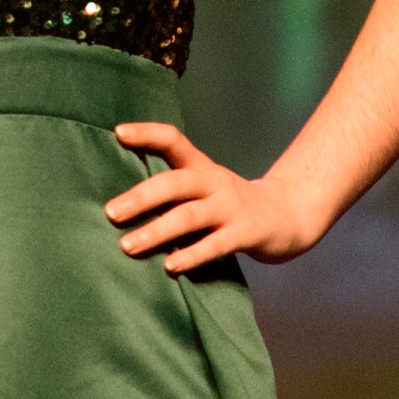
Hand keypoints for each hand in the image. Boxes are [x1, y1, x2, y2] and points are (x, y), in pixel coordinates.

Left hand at [106, 123, 329, 272]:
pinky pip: (215, 244)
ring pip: (189, 216)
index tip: (118, 132)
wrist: (288, 216)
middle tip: (110, 212)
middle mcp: (215, 182)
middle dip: (140, 197)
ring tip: (128, 246)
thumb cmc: (230, 206)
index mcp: (202, 167)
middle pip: (175, 183)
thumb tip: (120, 205)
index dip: (147, 134)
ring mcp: (231, 207)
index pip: (174, 140)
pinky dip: (192, 255)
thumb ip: (172, 192)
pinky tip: (171, 266)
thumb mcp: (204, 188)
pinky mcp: (246, 232)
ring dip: (157, 231)